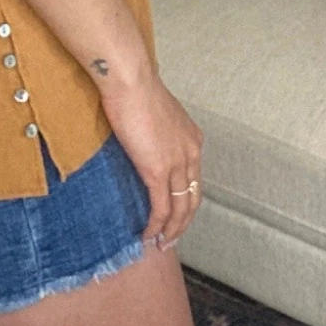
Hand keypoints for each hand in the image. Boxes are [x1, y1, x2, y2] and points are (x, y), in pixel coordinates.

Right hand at [99, 70, 204, 248]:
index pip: (194, 179)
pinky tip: (148, 235)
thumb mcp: (155, 113)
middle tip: (171, 239)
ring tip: (161, 243)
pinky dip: (156, 225)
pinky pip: (160, 207)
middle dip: (183, 223)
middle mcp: (191, 153)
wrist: (131, 81)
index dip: (186, 200)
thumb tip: (143, 142)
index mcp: (192, 139)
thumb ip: (157, 132)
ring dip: (171, 230)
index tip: (176, 214)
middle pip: (193, 199)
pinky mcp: (158, 170)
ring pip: (180, 208)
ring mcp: (176, 164)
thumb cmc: (136, 89)